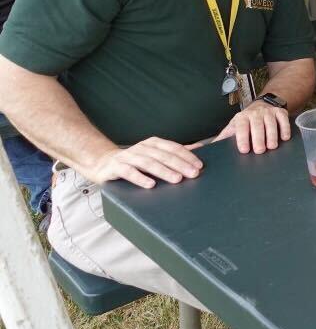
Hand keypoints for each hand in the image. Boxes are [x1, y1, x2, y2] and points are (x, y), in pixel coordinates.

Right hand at [86, 138, 203, 188]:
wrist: (103, 164)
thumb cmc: (134, 161)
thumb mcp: (155, 154)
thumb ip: (174, 152)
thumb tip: (199, 147)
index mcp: (153, 143)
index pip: (173, 148)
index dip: (187, 156)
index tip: (199, 166)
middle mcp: (141, 148)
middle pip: (163, 155)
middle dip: (180, 164)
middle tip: (193, 174)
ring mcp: (128, 157)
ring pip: (148, 163)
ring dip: (164, 171)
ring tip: (177, 179)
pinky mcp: (115, 167)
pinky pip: (128, 172)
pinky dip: (140, 178)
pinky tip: (150, 185)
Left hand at [212, 100, 291, 154]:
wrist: (263, 105)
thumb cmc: (247, 121)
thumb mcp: (234, 126)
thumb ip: (223, 138)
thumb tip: (202, 147)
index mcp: (242, 118)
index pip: (241, 127)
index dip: (242, 138)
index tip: (244, 150)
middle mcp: (255, 113)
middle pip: (257, 126)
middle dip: (259, 139)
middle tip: (260, 151)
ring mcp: (268, 112)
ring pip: (271, 123)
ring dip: (272, 136)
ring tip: (272, 147)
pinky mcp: (280, 112)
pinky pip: (283, 120)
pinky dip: (285, 129)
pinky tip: (284, 138)